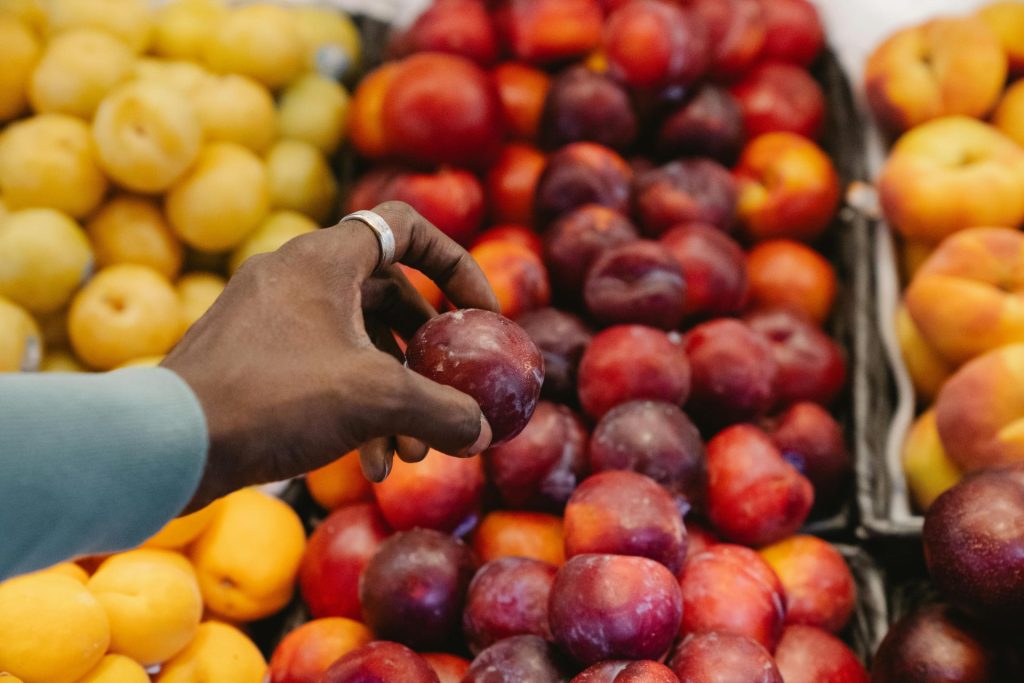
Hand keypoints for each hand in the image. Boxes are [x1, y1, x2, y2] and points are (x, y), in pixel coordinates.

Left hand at [162, 202, 499, 510]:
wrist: (166, 442)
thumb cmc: (275, 399)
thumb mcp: (375, 400)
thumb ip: (441, 410)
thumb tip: (484, 432)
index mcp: (326, 259)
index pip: (408, 227)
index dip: (456, 266)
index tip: (483, 314)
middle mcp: (295, 275)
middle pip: (387, 297)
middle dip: (424, 356)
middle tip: (448, 396)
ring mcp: (267, 315)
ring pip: (354, 343)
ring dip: (392, 394)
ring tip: (409, 454)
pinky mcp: (249, 355)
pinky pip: (319, 367)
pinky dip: (352, 406)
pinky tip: (367, 463)